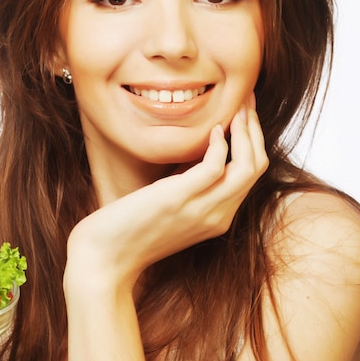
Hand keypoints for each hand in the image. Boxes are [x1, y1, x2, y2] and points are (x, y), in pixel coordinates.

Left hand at [65, 101, 267, 290]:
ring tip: (236, 108)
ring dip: (246, 131)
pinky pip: (216, 166)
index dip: (253, 141)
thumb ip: (188, 185)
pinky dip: (220, 143)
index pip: (251, 175)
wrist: (103, 259)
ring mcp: (201, 210)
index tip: (244, 114)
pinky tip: (212, 129)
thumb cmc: (129, 232)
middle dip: (255, 129)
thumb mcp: (169, 206)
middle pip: (255, 167)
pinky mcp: (178, 199)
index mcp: (216, 218)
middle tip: (246, 101)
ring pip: (246, 166)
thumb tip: (196, 154)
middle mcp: (217, 217)